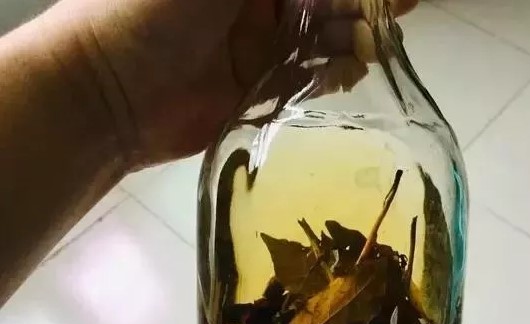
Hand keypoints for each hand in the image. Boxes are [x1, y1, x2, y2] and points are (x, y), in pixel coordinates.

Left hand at [61, 0, 416, 170]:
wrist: (112, 92)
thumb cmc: (155, 9)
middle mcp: (255, 4)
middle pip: (324, 1)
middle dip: (362, 4)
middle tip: (400, 9)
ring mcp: (259, 48)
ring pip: (323, 37)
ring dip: (352, 37)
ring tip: (371, 43)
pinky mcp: (260, 89)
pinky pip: (308, 77)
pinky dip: (333, 72)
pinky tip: (350, 69)